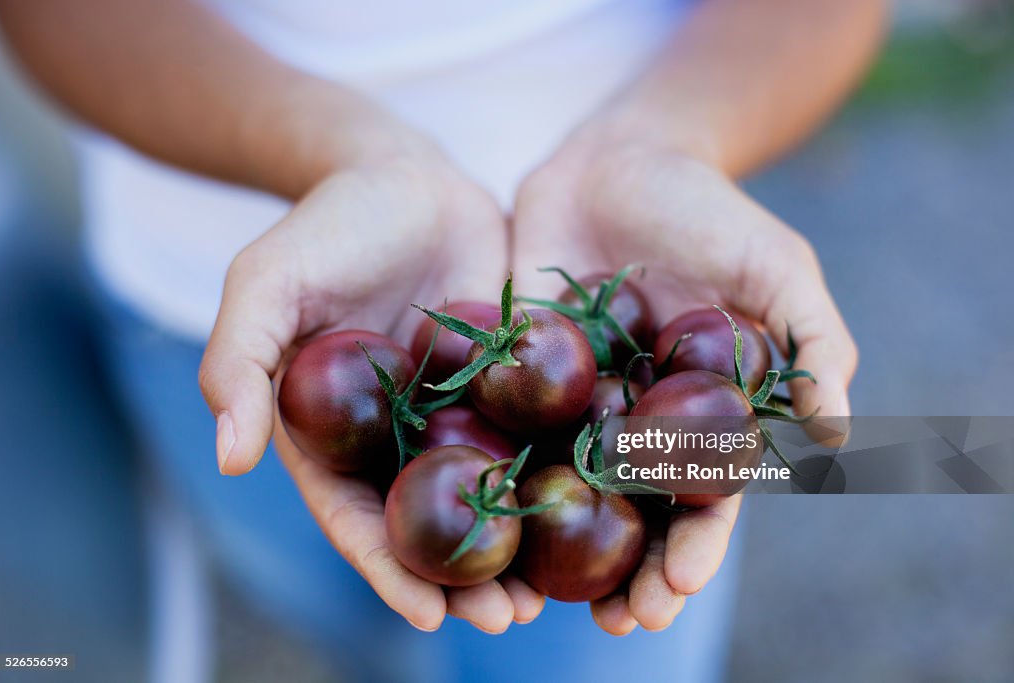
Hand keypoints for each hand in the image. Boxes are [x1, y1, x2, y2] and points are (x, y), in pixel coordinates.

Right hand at [199, 151, 544, 632]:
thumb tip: (228, 457)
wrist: (403, 174)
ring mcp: (459, 411)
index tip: (432, 618)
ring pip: (489, 492)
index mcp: (335, 435)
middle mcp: (399, 436)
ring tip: (558, 593)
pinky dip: (559, 473)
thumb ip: (236, 362)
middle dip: (467, 578)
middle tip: (511, 621)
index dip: (390, 571)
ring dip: (518, 546)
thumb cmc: (325, 227)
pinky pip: (537, 433)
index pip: (358, 518)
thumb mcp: (265, 284)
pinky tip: (598, 505)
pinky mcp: (511, 379)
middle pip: (431, 523)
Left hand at [512, 137, 857, 632]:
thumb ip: (814, 340)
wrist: (622, 156)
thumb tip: (839, 430)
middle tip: (617, 624)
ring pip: (566, 485)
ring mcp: (574, 396)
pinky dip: (494, 471)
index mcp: (701, 410)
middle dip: (630, 570)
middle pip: (634, 510)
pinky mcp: (519, 365)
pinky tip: (476, 515)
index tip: (675, 590)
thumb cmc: (709, 210)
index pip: (705, 497)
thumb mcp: (776, 265)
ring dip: (560, 545)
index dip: (696, 547)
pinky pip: (504, 425)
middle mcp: (637, 415)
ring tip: (540, 600)